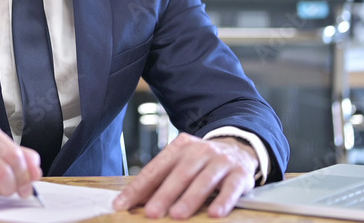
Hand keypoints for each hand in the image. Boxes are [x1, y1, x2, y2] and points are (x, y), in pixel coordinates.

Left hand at [112, 133, 258, 218]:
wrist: (239, 148)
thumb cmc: (202, 162)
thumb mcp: (181, 164)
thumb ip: (160, 180)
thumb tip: (133, 200)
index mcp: (180, 147)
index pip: (156, 169)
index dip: (139, 187)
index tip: (122, 205)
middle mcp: (200, 151)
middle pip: (180, 173)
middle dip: (165, 194)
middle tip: (152, 212)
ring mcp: (221, 161)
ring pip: (204, 180)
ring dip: (190, 198)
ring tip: (178, 214)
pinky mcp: (240, 173)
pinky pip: (231, 187)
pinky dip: (223, 200)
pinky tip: (215, 213)